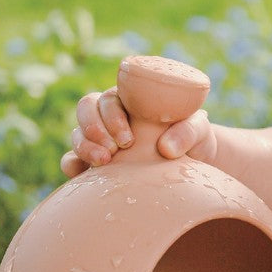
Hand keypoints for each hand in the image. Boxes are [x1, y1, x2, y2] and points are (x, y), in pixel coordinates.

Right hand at [59, 87, 215, 177]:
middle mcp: (111, 116)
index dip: (111, 116)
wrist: (194, 164)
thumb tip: (166, 148)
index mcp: (131, 99)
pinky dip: (71, 165)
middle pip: (86, 109)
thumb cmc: (195, 139)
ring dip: (84, 147)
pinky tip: (82, 174)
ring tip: (104, 162)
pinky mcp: (94, 163)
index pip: (108, 98)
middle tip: (112, 150)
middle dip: (93, 128)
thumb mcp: (199, 129)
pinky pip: (71, 161)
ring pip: (77, 134)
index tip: (128, 139)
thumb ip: (189, 131)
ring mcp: (100, 139)